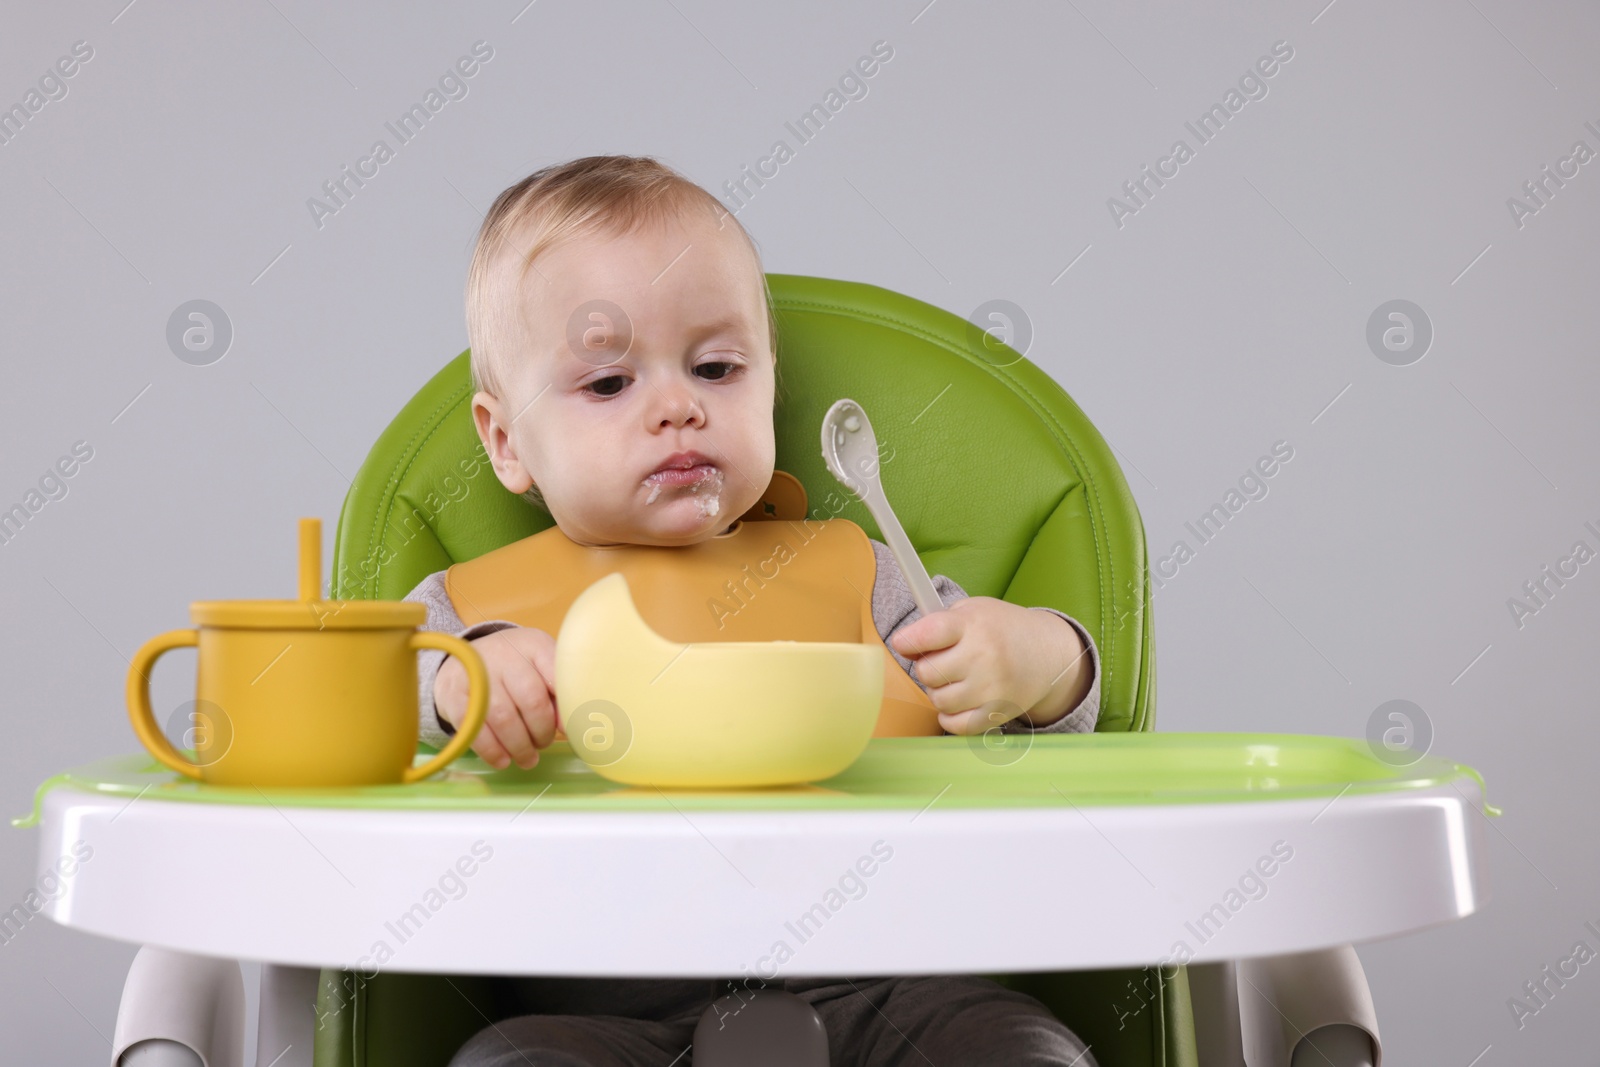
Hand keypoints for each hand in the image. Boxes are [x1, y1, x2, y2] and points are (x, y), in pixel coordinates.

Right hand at [434, 626, 558, 769]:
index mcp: (534, 645)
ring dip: (519, 746)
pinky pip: (475, 728)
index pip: (556, 674)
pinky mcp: (453, 693)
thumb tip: (570, 726)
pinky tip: (502, 760)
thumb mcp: (538, 667)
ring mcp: (477, 673)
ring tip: (527, 759)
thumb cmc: (513, 668)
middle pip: (531, 700)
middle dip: (542, 732)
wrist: (465, 659)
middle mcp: (505, 655)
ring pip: (503, 718)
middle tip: (543, 744)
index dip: (565, 707)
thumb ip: (556, 692)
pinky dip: (491, 750)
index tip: (569, 729)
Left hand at [889, 597, 1091, 734]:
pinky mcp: (998, 713)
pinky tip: (958, 703)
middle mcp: (983, 656)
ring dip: (939, 692)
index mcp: (973, 625)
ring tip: (955, 680)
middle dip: (928, 667)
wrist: (1047, 653)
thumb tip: (904, 646)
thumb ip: (936, 625)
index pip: (928, 633)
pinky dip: (950, 717)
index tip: (904, 643)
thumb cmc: (1001, 629)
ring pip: (939, 700)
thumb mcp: (972, 611)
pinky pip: (956, 725)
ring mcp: (992, 688)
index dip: (907, 640)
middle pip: (927, 672)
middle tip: (943, 662)